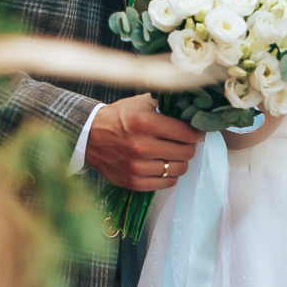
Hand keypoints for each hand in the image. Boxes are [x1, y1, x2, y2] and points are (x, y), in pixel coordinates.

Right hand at [83, 93, 200, 190]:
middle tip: (183, 143)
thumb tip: (190, 110)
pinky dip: (169, 175)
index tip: (196, 133)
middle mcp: (142, 146)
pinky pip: (167, 183)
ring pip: (179, 169)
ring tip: (172, 154)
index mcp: (145, 123)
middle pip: (186, 152)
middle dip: (188, 146)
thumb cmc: (118, 118)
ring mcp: (138, 167)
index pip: (186, 133)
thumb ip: (164, 105)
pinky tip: (162, 165)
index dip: (196, 133)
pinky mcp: (134, 182)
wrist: (89, 137)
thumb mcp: (139, 103)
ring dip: (179, 161)